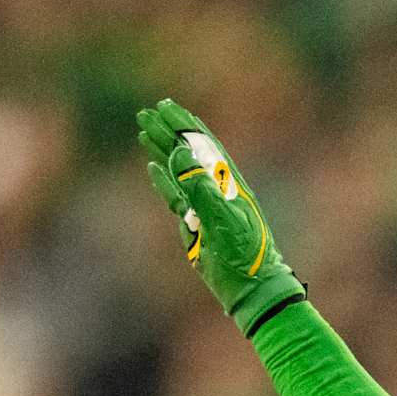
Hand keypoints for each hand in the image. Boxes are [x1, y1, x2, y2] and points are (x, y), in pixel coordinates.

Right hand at [136, 98, 305, 330]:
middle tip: (147, 112)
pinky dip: (164, 181)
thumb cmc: (245, 253)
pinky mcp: (195, 225)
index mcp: (230, 183)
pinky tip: (153, 167)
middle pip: (189, 153)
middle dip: (169, 132)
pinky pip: (176, 197)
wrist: (251, 287)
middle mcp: (217, 190)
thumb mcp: (223, 218)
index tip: (165, 107)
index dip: (184, 126)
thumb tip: (179, 153)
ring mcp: (204, 206)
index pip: (204, 146)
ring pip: (179, 171)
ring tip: (145, 131)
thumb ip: (200, 186)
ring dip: (163, 151)